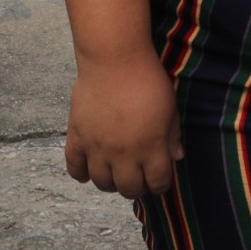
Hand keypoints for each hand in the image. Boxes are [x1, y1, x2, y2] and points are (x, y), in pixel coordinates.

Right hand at [64, 52, 182, 198]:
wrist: (115, 60)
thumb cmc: (148, 81)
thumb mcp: (171, 108)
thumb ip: (172, 136)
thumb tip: (176, 157)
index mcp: (151, 147)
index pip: (157, 182)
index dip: (160, 185)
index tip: (159, 181)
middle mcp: (123, 154)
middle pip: (129, 189)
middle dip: (136, 189)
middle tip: (138, 180)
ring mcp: (97, 148)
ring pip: (102, 183)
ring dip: (111, 184)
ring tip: (116, 174)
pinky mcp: (77, 137)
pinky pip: (74, 167)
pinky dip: (80, 174)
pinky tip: (88, 171)